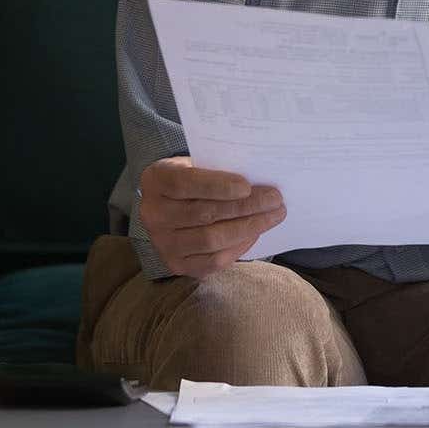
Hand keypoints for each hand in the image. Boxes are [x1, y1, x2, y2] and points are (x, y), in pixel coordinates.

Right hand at [137, 157, 285, 277]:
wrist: (170, 204)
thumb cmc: (193, 178)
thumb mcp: (197, 163)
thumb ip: (219, 168)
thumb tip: (259, 178)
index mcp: (156, 180)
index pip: (186, 183)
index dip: (218, 186)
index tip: (247, 186)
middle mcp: (153, 214)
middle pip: (205, 214)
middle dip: (246, 207)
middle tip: (275, 200)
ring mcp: (163, 243)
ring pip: (212, 240)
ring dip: (249, 228)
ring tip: (273, 216)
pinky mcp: (177, 265)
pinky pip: (213, 261)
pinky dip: (239, 247)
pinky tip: (255, 233)